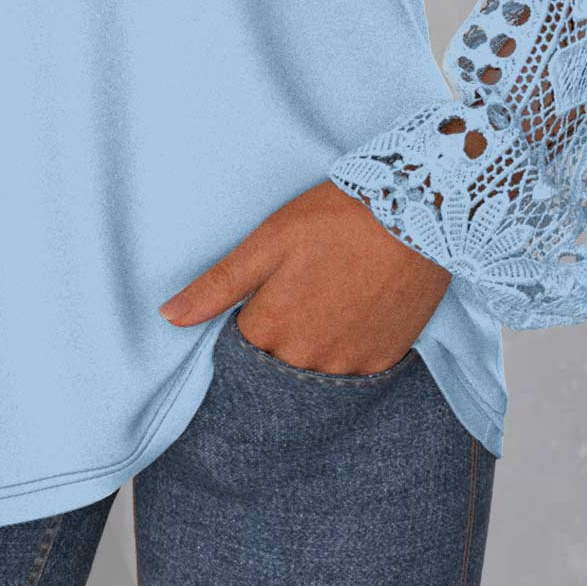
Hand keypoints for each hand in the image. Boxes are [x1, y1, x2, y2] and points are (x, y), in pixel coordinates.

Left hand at [158, 180, 451, 373]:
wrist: (417, 212)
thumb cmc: (337, 218)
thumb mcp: (268, 240)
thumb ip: (218, 285)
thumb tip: (169, 317)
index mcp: (273, 328)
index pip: (237, 351)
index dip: (244, 323)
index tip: (258, 297)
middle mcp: (309, 358)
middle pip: (275, 365)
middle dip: (275, 339)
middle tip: (296, 293)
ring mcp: (351, 364)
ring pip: (313, 373)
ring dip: (310, 349)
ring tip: (324, 301)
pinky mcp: (385, 360)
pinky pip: (352, 373)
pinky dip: (345, 351)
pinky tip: (351, 315)